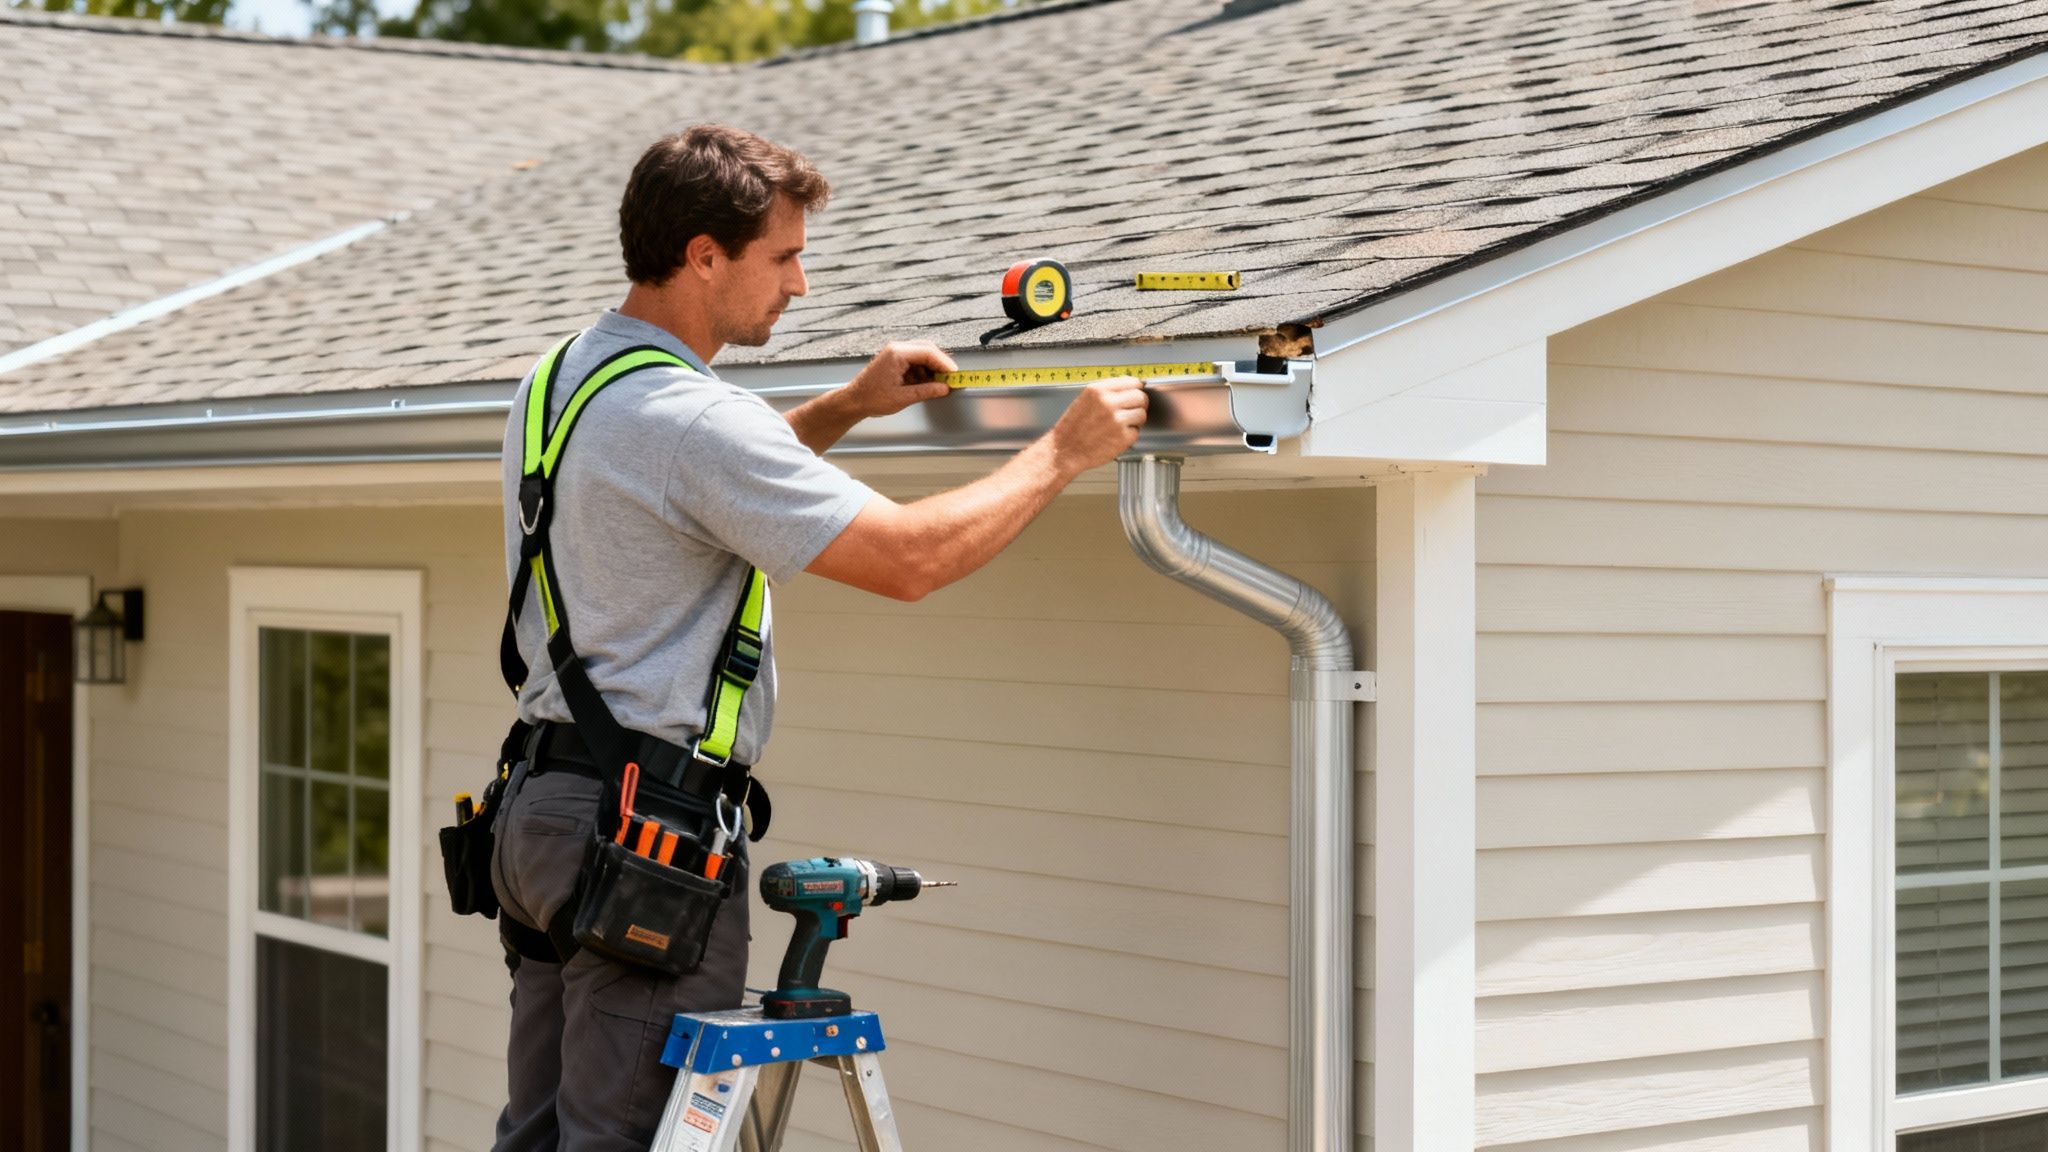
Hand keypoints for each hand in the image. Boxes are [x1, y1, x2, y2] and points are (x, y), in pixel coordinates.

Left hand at [841, 341, 956, 417]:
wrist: (854, 400)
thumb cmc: (872, 398)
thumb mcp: (903, 397)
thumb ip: (926, 391)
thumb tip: (944, 388)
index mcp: (897, 353)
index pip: (928, 352)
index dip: (944, 364)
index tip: (955, 374)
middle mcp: (897, 349)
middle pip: (927, 349)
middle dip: (940, 364)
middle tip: (950, 378)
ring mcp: (895, 353)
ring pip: (922, 355)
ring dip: (932, 369)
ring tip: (937, 384)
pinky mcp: (895, 360)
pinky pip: (915, 361)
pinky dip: (923, 371)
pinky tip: (925, 384)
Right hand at [1049, 377, 1148, 473]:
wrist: (1065, 451)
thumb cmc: (1073, 428)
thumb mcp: (1085, 399)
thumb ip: (1106, 392)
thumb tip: (1128, 387)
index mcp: (1098, 390)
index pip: (1132, 382)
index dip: (1136, 389)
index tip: (1136, 393)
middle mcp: (1108, 403)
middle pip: (1141, 397)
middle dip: (1139, 405)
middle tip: (1132, 411)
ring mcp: (1116, 420)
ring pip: (1142, 414)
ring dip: (1135, 420)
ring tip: (1122, 425)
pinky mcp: (1122, 437)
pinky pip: (1136, 432)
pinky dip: (1129, 435)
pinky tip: (1116, 436)